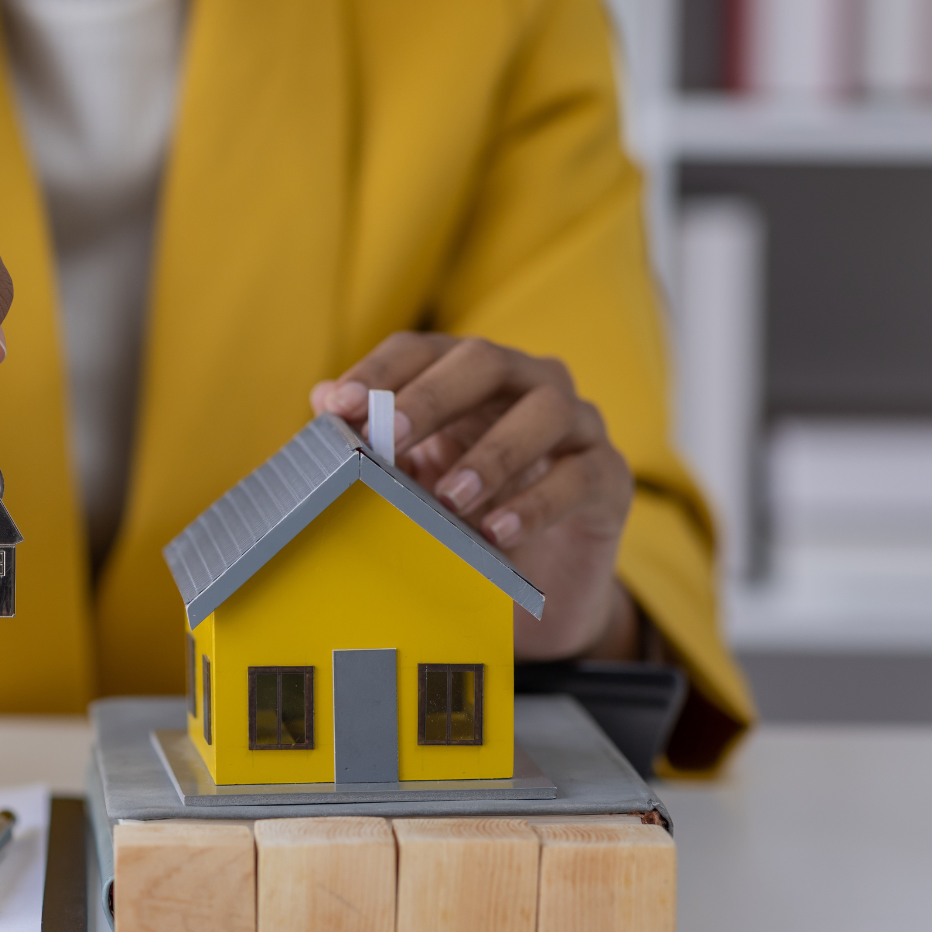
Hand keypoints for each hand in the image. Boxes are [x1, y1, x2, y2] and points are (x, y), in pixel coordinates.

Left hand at [309, 333, 638, 661]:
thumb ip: (373, 440)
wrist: (537, 582)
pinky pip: (581, 476)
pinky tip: (498, 531)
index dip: (379, 373)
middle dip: (432, 395)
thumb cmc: (466, 514)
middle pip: (484, 360)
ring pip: (545, 410)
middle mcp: (526, 383)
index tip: (337, 407)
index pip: (422, 349)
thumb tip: (322, 399)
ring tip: (450, 499)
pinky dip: (537, 502)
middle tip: (389, 438)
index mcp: (468, 375)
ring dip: (491, 454)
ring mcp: (575, 425)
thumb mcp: (411, 480)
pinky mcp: (609, 476)